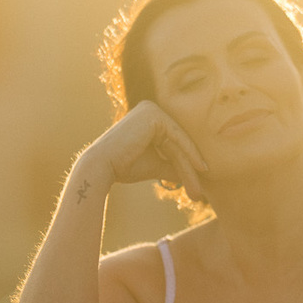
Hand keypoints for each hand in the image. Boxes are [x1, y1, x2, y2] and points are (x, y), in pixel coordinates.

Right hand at [84, 101, 207, 200]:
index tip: (198, 185)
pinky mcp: (153, 115)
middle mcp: (150, 109)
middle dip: (189, 170)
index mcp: (149, 118)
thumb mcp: (155, 165)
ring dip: (190, 168)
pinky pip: (177, 137)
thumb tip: (195, 175)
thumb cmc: (124, 166)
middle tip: (198, 193)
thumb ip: (173, 166)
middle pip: (177, 143)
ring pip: (179, 143)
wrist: (102, 167)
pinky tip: (200, 169)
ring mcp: (152, 109)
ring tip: (198, 191)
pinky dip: (189, 155)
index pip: (173, 143)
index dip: (187, 164)